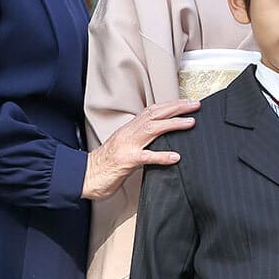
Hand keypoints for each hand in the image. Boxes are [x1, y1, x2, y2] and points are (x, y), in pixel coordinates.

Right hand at [83, 99, 198, 199]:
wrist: (84, 176)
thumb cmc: (104, 165)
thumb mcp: (124, 147)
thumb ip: (140, 141)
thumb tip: (160, 140)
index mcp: (128, 130)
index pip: (152, 111)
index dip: (170, 105)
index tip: (186, 102)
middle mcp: (128, 134)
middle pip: (155, 114)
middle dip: (176, 108)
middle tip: (195, 105)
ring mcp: (127, 146)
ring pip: (152, 129)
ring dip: (173, 124)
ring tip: (190, 122)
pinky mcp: (126, 162)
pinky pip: (146, 157)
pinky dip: (162, 156)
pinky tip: (175, 157)